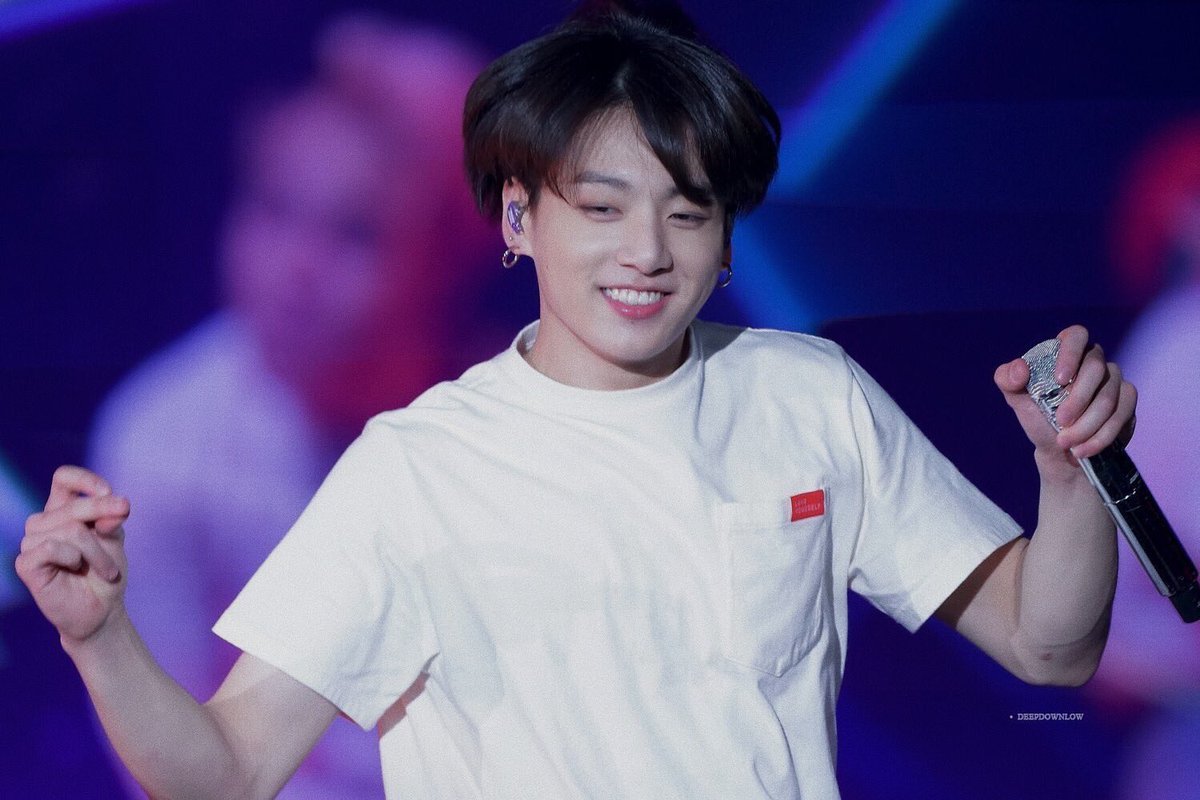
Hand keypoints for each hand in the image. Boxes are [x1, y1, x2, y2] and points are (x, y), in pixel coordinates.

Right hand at [15, 466, 130, 643]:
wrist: (102, 610)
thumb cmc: (106, 572)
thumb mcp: (114, 539)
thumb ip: (112, 518)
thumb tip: (118, 502)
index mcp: (62, 509)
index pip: (64, 478)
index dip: (86, 480)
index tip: (110, 495)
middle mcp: (43, 522)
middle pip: (74, 506)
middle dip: (104, 521)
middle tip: (118, 544)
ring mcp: (31, 542)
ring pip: (69, 529)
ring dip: (96, 552)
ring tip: (106, 571)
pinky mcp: (26, 563)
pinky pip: (52, 548)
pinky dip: (74, 558)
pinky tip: (76, 569)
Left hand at [993, 324, 1137, 479]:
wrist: (1058, 450)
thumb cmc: (1038, 417)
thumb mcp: (1016, 399)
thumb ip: (1007, 379)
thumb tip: (1020, 368)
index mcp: (1067, 352)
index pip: (1076, 335)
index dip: (1070, 354)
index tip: (1059, 380)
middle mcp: (1095, 361)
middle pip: (1096, 369)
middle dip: (1077, 400)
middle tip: (1059, 421)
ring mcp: (1115, 380)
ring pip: (1109, 397)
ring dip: (1086, 424)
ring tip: (1065, 442)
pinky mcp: (1127, 401)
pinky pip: (1122, 415)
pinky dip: (1100, 436)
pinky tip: (1083, 448)